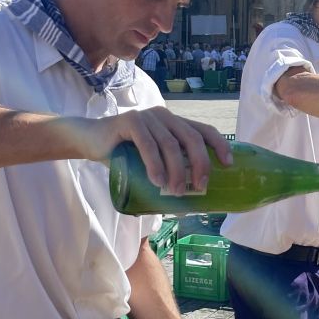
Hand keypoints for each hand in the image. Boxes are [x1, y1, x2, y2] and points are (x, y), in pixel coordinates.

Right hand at [85, 107, 232, 194]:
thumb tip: (187, 201)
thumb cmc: (123, 154)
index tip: (228, 164)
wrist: (90, 140)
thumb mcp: (151, 160)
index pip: (204, 130)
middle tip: (200, 187)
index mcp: (174, 123)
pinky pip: (147, 144)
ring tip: (176, 192)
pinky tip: (157, 180)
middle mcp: (164, 116)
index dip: (219, 145)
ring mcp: (147, 117)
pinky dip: (154, 164)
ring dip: (177, 171)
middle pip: (192, 138)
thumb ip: (166, 169)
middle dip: (200, 164)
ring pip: (170, 145)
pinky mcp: (129, 121)